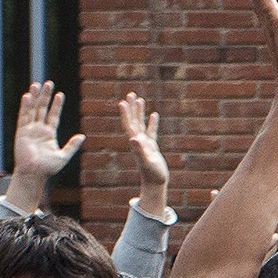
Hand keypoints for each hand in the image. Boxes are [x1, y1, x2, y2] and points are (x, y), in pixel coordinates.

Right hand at [10, 79, 79, 199]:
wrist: (34, 174)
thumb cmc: (48, 168)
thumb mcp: (64, 156)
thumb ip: (72, 145)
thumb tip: (83, 136)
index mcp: (49, 134)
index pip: (53, 115)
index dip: (57, 105)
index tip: (60, 94)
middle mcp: (39, 129)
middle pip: (42, 109)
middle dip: (45, 96)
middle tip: (48, 83)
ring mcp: (29, 130)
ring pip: (32, 109)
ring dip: (35, 97)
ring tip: (37, 84)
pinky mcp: (21, 132)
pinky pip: (23, 117)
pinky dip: (25, 106)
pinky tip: (27, 96)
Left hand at [117, 92, 172, 212]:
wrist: (155, 184)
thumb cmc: (152, 175)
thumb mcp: (147, 162)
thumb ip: (140, 151)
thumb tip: (133, 138)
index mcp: (136, 143)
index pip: (129, 125)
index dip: (126, 114)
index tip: (122, 102)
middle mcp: (138, 142)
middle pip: (133, 121)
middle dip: (131, 108)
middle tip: (130, 94)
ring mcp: (145, 144)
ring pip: (141, 124)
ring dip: (139, 112)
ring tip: (139, 99)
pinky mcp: (152, 147)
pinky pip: (151, 132)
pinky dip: (152, 123)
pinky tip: (154, 114)